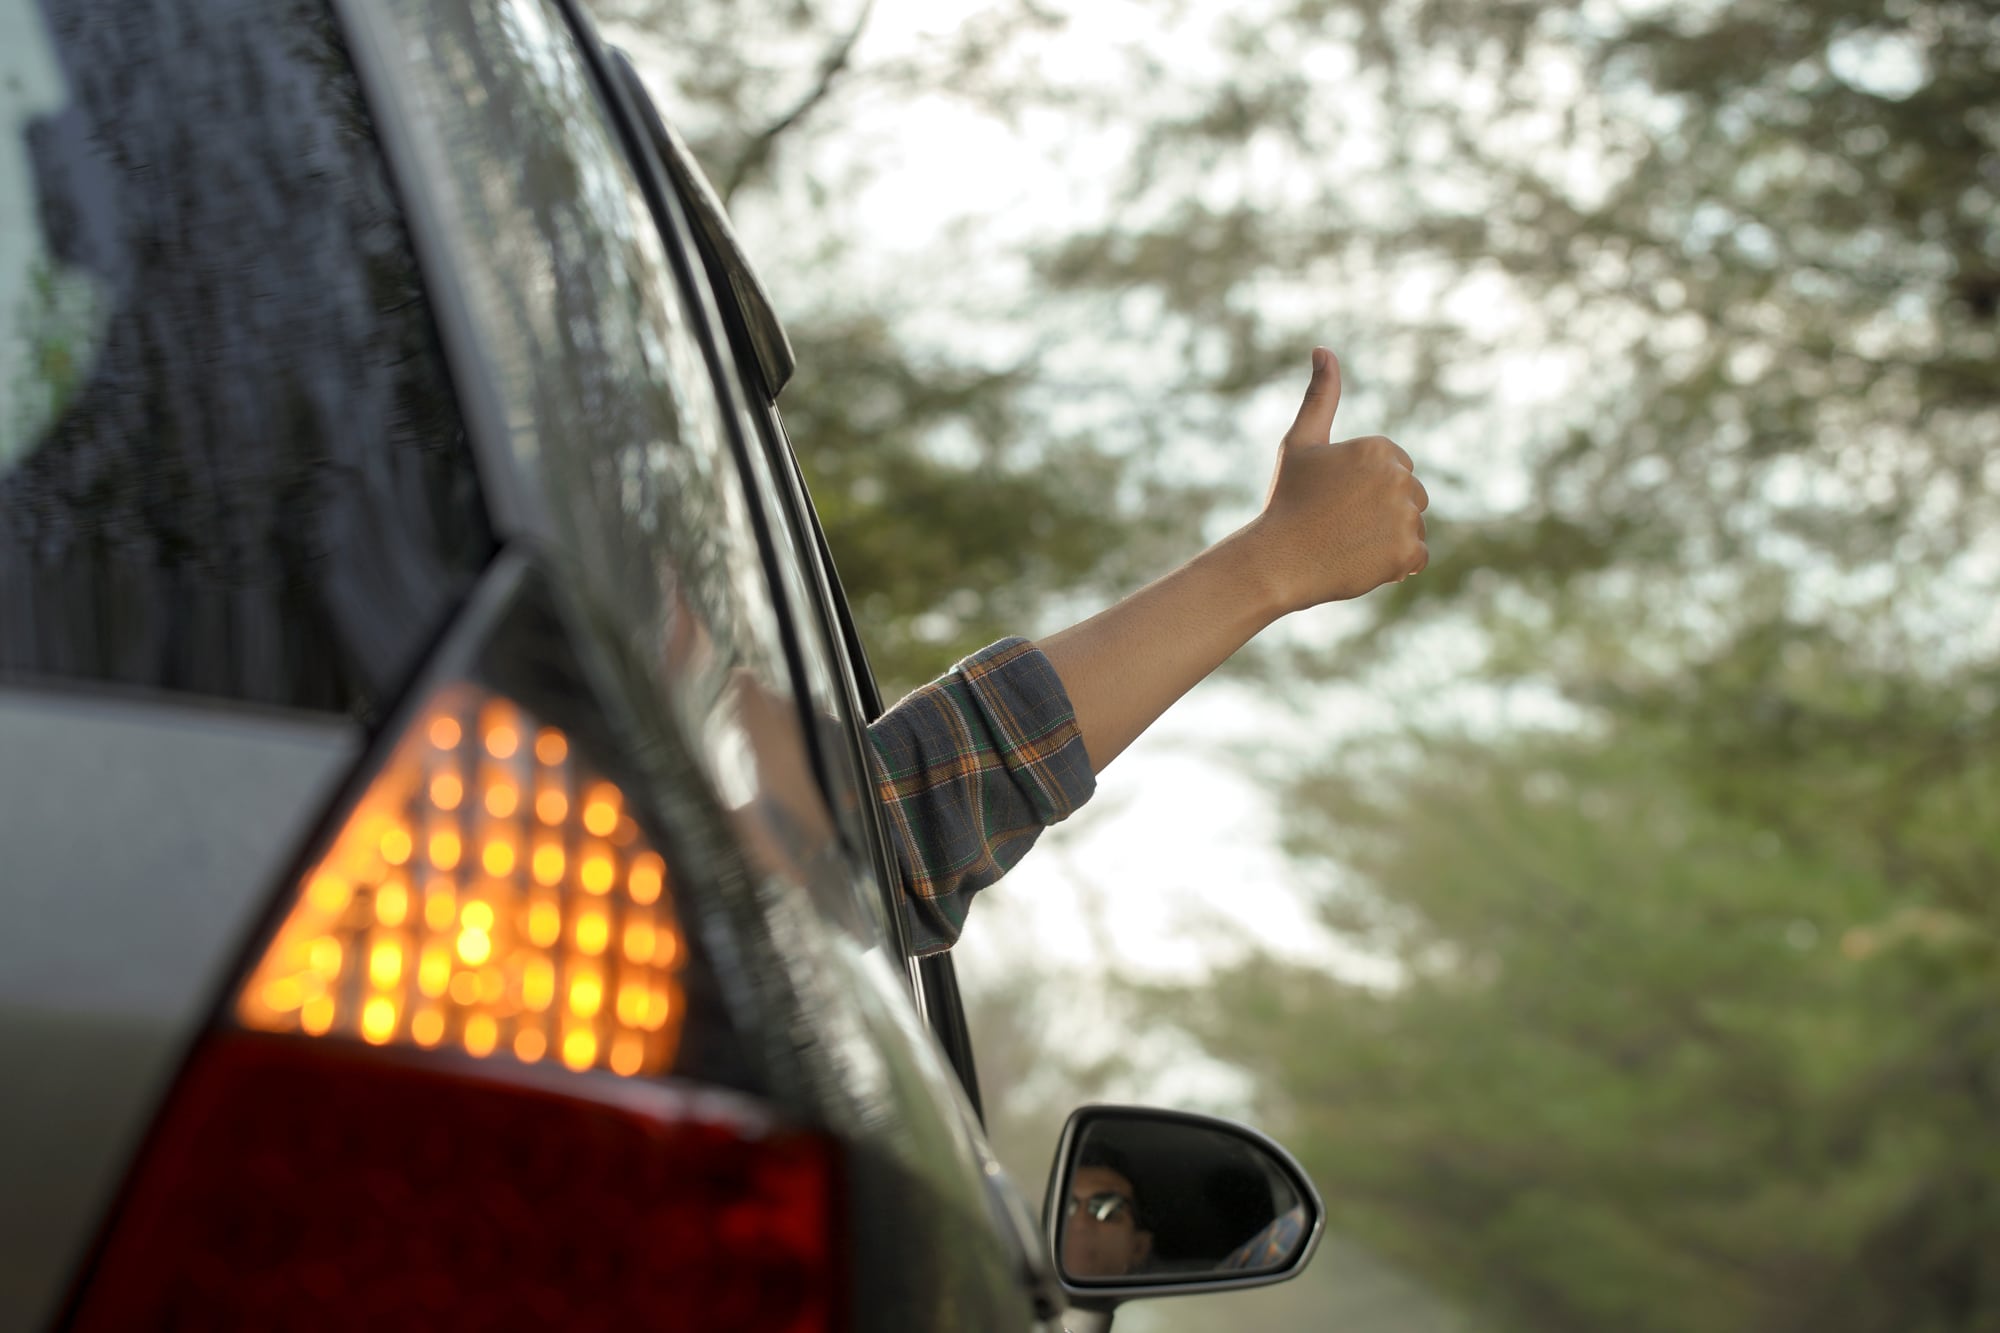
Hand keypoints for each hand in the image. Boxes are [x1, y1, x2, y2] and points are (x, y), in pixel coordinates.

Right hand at [1242, 347, 1428, 614]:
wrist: (1277, 561)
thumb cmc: (1287, 501)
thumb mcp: (1300, 444)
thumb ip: (1320, 397)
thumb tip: (1323, 349)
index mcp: (1377, 448)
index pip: (1396, 469)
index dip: (1366, 488)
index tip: (1336, 500)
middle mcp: (1398, 478)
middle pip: (1411, 496)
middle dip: (1384, 511)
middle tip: (1341, 525)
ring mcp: (1406, 516)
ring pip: (1413, 526)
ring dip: (1389, 538)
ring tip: (1348, 544)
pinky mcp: (1408, 552)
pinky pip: (1417, 557)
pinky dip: (1396, 565)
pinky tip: (1361, 562)